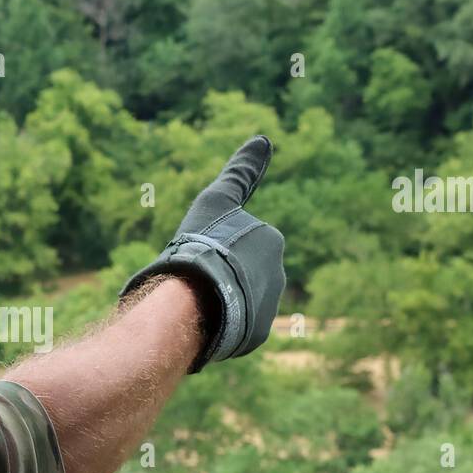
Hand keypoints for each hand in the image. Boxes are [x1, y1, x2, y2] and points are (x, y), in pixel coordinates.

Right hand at [120, 135, 284, 372]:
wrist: (198, 297)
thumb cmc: (205, 244)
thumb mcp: (218, 201)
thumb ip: (241, 172)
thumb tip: (264, 137)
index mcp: (270, 243)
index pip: (241, 244)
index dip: (219, 247)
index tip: (207, 253)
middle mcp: (277, 275)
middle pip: (241, 273)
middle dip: (222, 274)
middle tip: (196, 275)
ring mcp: (268, 308)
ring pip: (238, 300)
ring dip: (220, 300)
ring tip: (197, 300)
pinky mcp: (256, 335)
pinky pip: (236, 329)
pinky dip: (221, 325)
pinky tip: (203, 321)